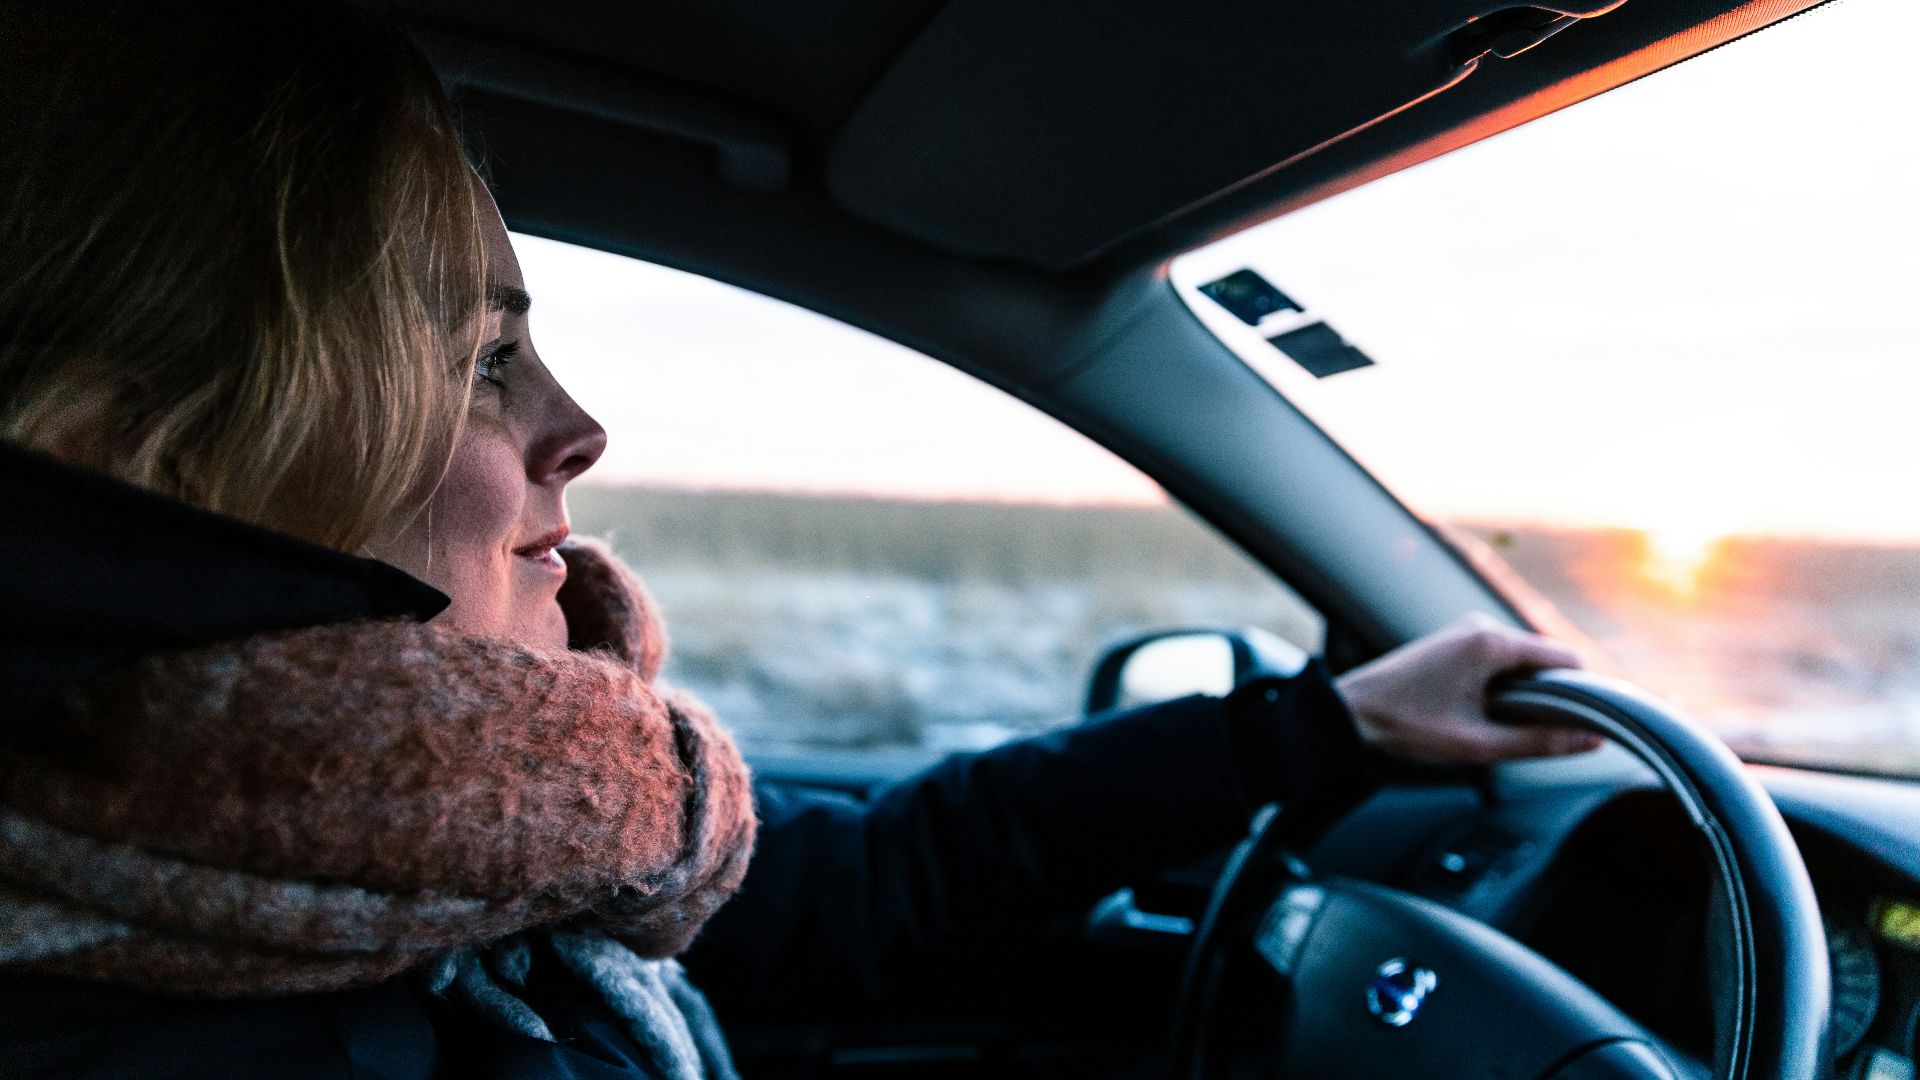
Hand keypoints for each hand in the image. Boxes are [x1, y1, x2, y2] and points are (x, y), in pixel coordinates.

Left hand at [1335, 615, 1601, 763]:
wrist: (1348, 714)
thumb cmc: (1405, 727)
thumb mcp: (1477, 745)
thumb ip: (1539, 742)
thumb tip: (1591, 741)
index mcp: (1490, 641)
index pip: (1566, 659)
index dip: (1582, 693)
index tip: (1581, 725)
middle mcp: (1481, 626)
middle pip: (1545, 660)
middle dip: (1550, 696)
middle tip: (1534, 735)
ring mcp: (1466, 631)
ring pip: (1522, 662)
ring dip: (1525, 694)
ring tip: (1501, 726)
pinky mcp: (1455, 643)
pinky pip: (1500, 661)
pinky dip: (1505, 686)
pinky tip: (1486, 713)